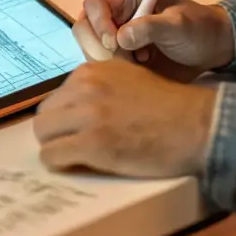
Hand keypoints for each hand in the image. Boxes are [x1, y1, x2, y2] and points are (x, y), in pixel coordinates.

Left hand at [34, 57, 216, 177]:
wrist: (192, 123)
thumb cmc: (168, 106)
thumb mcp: (130, 79)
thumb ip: (101, 85)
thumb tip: (76, 107)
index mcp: (94, 70)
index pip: (58, 95)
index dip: (67, 116)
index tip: (79, 128)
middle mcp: (86, 87)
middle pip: (45, 115)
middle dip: (57, 132)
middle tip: (76, 145)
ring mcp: (87, 114)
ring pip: (43, 134)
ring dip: (56, 147)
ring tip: (78, 156)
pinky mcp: (91, 143)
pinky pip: (52, 156)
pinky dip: (61, 164)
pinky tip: (80, 165)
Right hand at [79, 0, 234, 82]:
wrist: (210, 51)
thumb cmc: (198, 28)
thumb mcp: (180, 24)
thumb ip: (152, 27)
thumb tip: (122, 38)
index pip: (94, 5)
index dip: (99, 23)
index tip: (115, 43)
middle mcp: (116, 16)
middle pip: (85, 30)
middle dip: (100, 48)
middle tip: (127, 60)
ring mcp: (116, 39)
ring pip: (91, 53)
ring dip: (109, 64)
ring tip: (140, 64)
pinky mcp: (120, 60)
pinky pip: (103, 70)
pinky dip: (115, 76)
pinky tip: (139, 74)